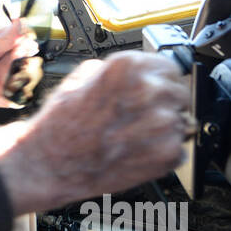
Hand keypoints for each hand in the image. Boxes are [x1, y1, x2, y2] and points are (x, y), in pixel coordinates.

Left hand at [0, 17, 36, 124]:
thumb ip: (4, 40)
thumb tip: (19, 23)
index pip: (16, 35)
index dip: (25, 40)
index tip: (29, 47)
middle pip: (22, 56)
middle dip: (23, 63)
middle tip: (13, 69)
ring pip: (21, 75)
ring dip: (17, 83)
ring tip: (5, 86)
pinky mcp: (0, 93)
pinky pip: (15, 94)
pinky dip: (11, 98)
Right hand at [0, 52, 190, 214]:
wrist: (50, 163)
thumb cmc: (61, 124)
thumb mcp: (82, 77)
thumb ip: (118, 73)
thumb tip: (140, 75)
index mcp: (129, 67)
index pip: (169, 66)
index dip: (160, 80)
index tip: (156, 89)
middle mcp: (149, 91)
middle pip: (179, 94)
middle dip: (164, 105)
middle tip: (141, 118)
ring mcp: (161, 124)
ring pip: (181, 122)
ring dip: (164, 130)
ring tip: (134, 137)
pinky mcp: (166, 154)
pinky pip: (178, 149)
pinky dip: (163, 153)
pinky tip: (137, 152)